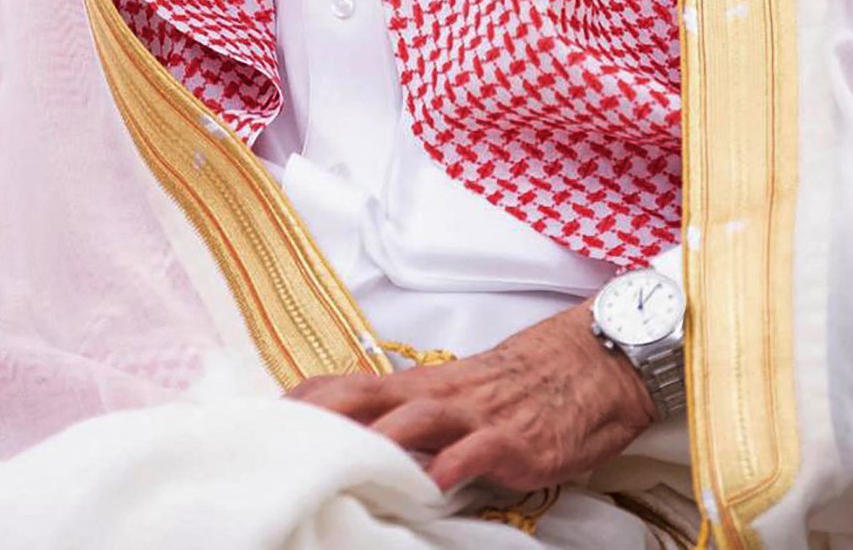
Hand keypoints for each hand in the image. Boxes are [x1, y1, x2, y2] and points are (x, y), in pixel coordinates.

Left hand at [287, 303, 653, 493]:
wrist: (586, 366)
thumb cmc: (518, 388)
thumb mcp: (458, 399)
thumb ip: (414, 421)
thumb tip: (366, 444)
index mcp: (420, 386)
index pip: (350, 385)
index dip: (309, 399)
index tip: (266, 417)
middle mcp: (437, 394)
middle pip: (367, 396)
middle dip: (325, 416)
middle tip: (284, 437)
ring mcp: (474, 414)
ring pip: (415, 421)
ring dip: (379, 440)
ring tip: (344, 461)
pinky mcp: (512, 439)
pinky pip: (477, 450)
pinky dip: (453, 466)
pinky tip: (434, 485)